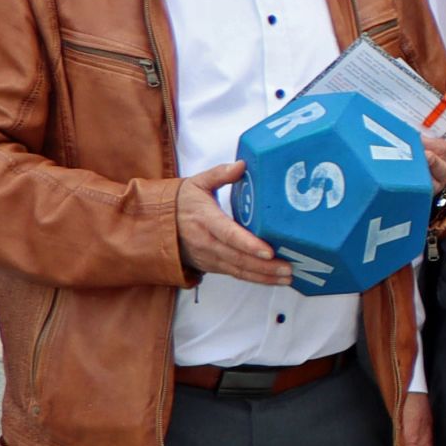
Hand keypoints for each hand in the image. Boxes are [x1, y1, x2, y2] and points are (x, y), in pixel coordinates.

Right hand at [174, 164, 295, 287]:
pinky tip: (275, 280)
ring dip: (264, 276)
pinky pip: (236, 275)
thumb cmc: (182, 202)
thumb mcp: (196, 184)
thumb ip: (219, 174)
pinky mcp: (213, 266)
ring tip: (288, 278)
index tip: (268, 251)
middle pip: (238, 258)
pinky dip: (256, 279)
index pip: (227, 234)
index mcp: (205, 220)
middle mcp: (206, 242)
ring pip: (238, 270)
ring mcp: (209, 257)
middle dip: (264, 266)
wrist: (157, 225)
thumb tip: (242, 165)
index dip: (248, 244)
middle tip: (289, 268)